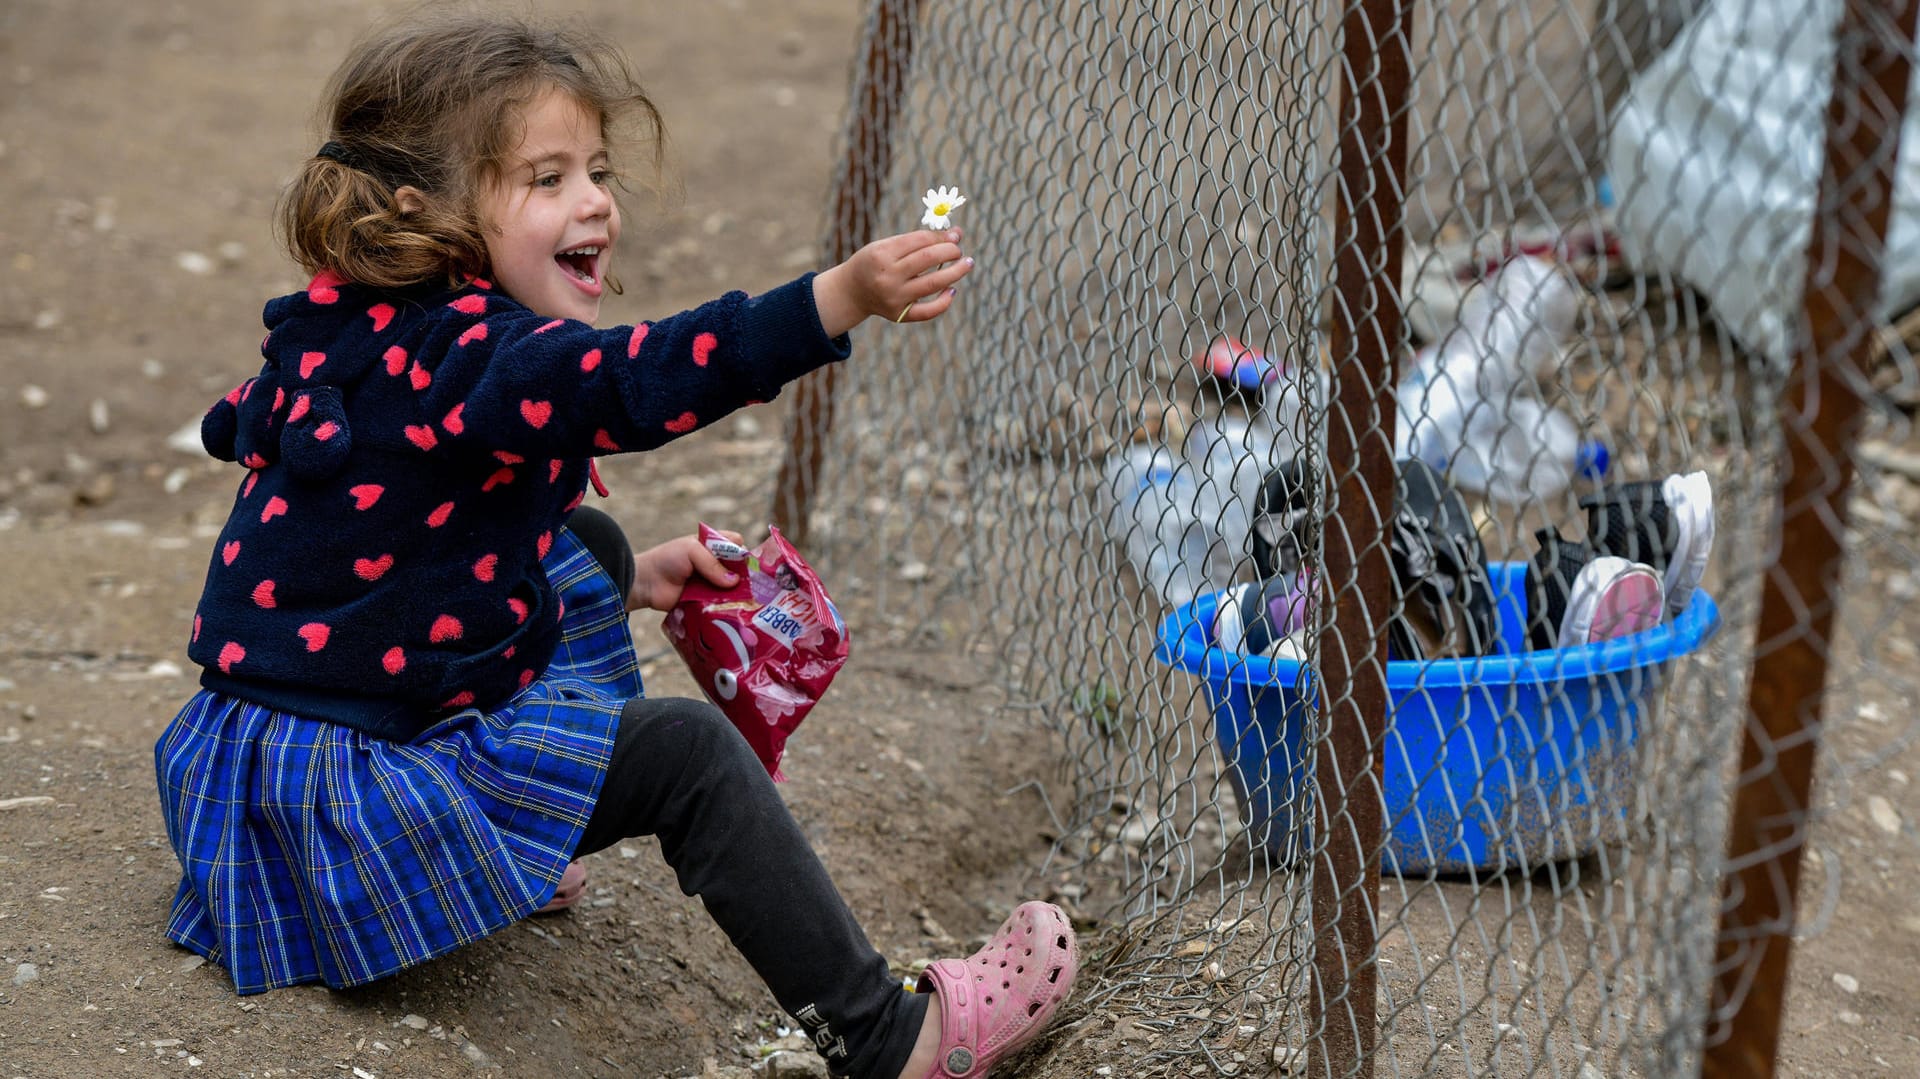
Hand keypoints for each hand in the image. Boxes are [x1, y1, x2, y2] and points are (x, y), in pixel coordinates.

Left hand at [629, 530, 743, 612]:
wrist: (645, 584)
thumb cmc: (667, 560)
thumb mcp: (691, 551)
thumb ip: (713, 564)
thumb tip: (734, 582)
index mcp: (711, 545)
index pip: (735, 544)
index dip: (743, 552)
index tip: (749, 563)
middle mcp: (713, 564)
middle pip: (737, 568)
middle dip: (745, 576)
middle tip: (755, 586)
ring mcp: (710, 583)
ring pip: (732, 588)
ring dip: (738, 593)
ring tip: (750, 601)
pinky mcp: (705, 601)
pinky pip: (720, 603)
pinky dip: (726, 606)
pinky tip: (736, 611)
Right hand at [810, 228, 975, 336]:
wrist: (852, 291)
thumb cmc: (875, 263)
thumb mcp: (888, 246)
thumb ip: (919, 241)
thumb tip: (956, 233)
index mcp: (882, 254)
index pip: (920, 240)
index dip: (941, 236)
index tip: (954, 235)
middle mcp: (888, 276)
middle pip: (928, 258)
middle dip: (951, 251)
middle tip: (959, 250)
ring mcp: (894, 297)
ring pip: (933, 283)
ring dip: (956, 272)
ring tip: (967, 264)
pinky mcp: (899, 314)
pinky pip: (928, 311)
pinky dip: (944, 301)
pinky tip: (952, 290)